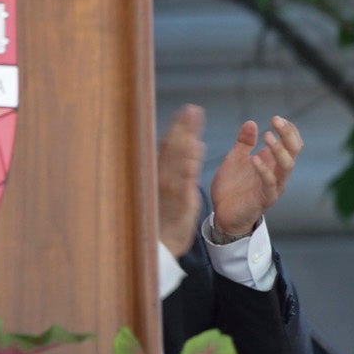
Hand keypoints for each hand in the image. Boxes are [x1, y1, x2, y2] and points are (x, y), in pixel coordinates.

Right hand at [156, 106, 206, 258]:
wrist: (158, 245)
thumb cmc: (164, 215)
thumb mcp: (172, 190)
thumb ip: (181, 168)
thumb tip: (192, 145)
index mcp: (162, 174)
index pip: (171, 146)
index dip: (179, 127)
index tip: (188, 110)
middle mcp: (161, 177)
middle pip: (172, 148)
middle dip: (182, 128)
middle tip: (192, 108)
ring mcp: (168, 189)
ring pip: (176, 159)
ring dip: (185, 138)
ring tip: (193, 122)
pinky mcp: (177, 202)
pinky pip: (183, 180)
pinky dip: (188, 163)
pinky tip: (195, 151)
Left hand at [210, 114, 301, 241]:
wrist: (223, 214)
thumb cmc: (232, 187)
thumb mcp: (236, 159)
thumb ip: (244, 143)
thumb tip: (251, 123)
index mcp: (271, 163)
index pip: (290, 144)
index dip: (288, 130)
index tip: (277, 118)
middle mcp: (276, 173)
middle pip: (294, 152)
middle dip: (288, 135)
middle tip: (276, 120)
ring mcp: (272, 187)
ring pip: (286, 167)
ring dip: (279, 150)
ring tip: (268, 136)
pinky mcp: (264, 199)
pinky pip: (270, 184)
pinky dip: (264, 170)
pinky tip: (255, 158)